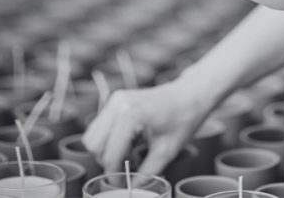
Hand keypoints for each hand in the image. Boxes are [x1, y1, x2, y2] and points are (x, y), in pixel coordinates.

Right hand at [82, 78, 208, 174]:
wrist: (190, 94)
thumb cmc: (183, 118)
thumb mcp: (167, 151)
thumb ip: (147, 173)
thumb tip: (131, 189)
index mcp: (130, 114)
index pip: (109, 155)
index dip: (114, 175)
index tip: (123, 184)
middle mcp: (118, 103)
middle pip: (94, 145)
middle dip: (108, 161)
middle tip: (127, 169)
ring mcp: (116, 99)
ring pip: (93, 135)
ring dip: (106, 150)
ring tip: (130, 154)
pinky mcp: (117, 99)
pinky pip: (101, 125)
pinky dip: (109, 139)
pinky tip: (129, 142)